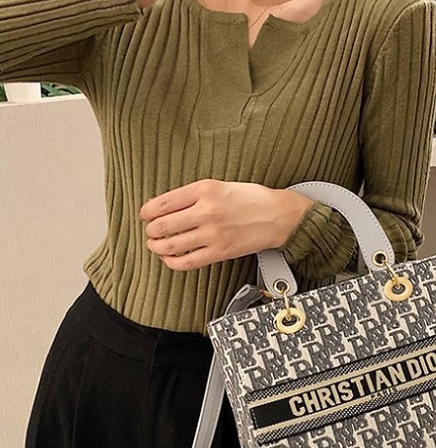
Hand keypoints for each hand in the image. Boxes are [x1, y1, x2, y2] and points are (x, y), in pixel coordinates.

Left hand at [139, 179, 312, 271]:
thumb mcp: (219, 185)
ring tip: (156, 245)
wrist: (278, 216)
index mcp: (204, 190)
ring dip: (157, 247)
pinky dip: (172, 262)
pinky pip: (187, 262)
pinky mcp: (220, 252)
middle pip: (161, 225)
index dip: (147, 212)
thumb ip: (192, 195)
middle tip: (152, 231)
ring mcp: (213, 233)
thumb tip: (163, 207)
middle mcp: (207, 211)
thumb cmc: (251, 199)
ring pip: (170, 246)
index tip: (146, 216)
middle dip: (151, 231)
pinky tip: (170, 259)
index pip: (161, 203)